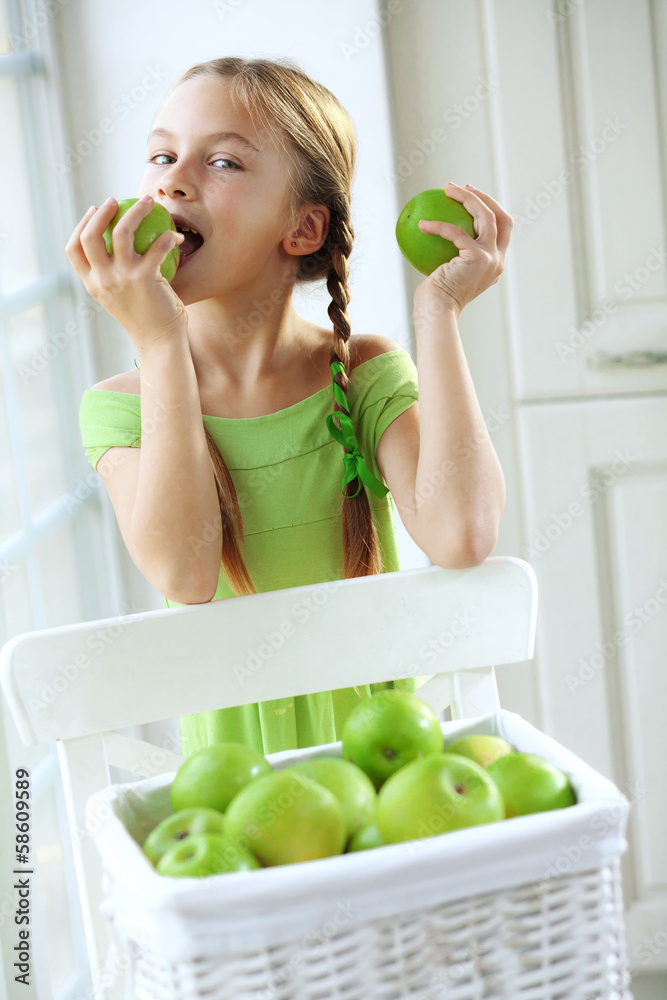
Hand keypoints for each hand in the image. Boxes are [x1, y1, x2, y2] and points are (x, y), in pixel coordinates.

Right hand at [65, 196, 186, 351]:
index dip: (81, 225)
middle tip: (116, 201)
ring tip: (148, 203)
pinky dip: (168, 237)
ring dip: (136, 211)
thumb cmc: (146, 319)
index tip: (94, 211)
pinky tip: (175, 237)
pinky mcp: (145, 278)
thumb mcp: (121, 297)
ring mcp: (122, 278)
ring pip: (121, 231)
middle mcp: (102, 280)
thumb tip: (120, 246)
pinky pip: (157, 246)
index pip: (73, 249)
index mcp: (92, 285)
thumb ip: (114, 275)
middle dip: (101, 212)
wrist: (160, 343)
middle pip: (90, 235)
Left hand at [414, 183, 512, 318]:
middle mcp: (498, 260)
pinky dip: (438, 226)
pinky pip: (456, 232)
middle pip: (501, 217)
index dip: (490, 208)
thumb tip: (432, 233)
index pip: (501, 230)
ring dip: (467, 199)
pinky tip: (422, 224)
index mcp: (494, 264)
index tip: (469, 197)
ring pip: (486, 216)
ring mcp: (491, 259)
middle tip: (460, 187)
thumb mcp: (445, 273)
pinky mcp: (477, 258)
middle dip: (484, 197)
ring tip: (446, 190)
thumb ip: (449, 256)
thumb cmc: (434, 298)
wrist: (437, 314)